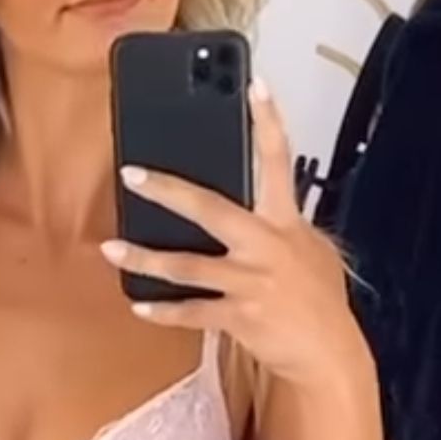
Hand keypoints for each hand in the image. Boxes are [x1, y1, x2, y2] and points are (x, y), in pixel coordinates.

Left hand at [103, 82, 364, 393]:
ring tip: (112, 250)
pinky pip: (191, 311)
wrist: (328, 354)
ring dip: (145, 259)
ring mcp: (249, 282)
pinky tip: (138, 305)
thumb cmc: (320, 301)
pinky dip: (163, 311)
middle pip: (210, 209)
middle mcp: (265, 247)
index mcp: (286, 223)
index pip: (279, 160)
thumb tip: (259, 209)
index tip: (255, 85)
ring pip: (187, 266)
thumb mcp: (315, 252)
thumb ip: (285, 226)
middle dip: (167, 191)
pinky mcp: (237, 316)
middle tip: (132, 174)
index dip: (269, 120)